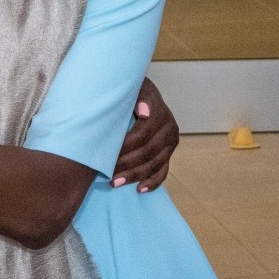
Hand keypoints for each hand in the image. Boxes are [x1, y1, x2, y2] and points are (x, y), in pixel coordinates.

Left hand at [112, 76, 178, 190]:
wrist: (140, 94)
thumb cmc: (130, 92)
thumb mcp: (132, 89)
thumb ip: (138, 97)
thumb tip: (144, 112)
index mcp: (161, 113)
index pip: (143, 134)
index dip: (125, 145)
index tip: (106, 153)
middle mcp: (170, 129)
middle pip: (148, 152)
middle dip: (126, 164)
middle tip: (107, 173)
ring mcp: (171, 143)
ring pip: (154, 165)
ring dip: (134, 176)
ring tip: (114, 182)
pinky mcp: (169, 154)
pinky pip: (163, 172)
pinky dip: (152, 182)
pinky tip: (139, 190)